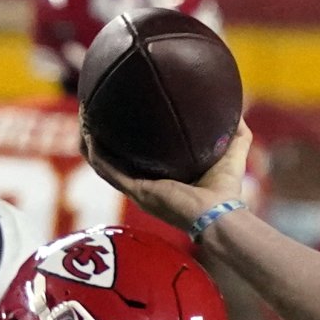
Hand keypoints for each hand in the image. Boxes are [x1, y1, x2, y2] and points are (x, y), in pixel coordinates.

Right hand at [84, 121, 253, 237]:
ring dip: (89, 140)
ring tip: (83, 114)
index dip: (125, 137)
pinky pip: (106, 168)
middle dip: (99, 135)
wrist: (219, 214)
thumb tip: (236, 105)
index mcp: (162, 177)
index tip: (120, 112)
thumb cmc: (226, 189)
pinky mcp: (135, 191)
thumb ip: (236, 129)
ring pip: (102, 162)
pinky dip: (94, 151)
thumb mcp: (232, 149)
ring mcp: (137, 189)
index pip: (136, 156)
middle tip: (93, 111)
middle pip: (112, 158)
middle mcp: (144, 184)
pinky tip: (87, 132)